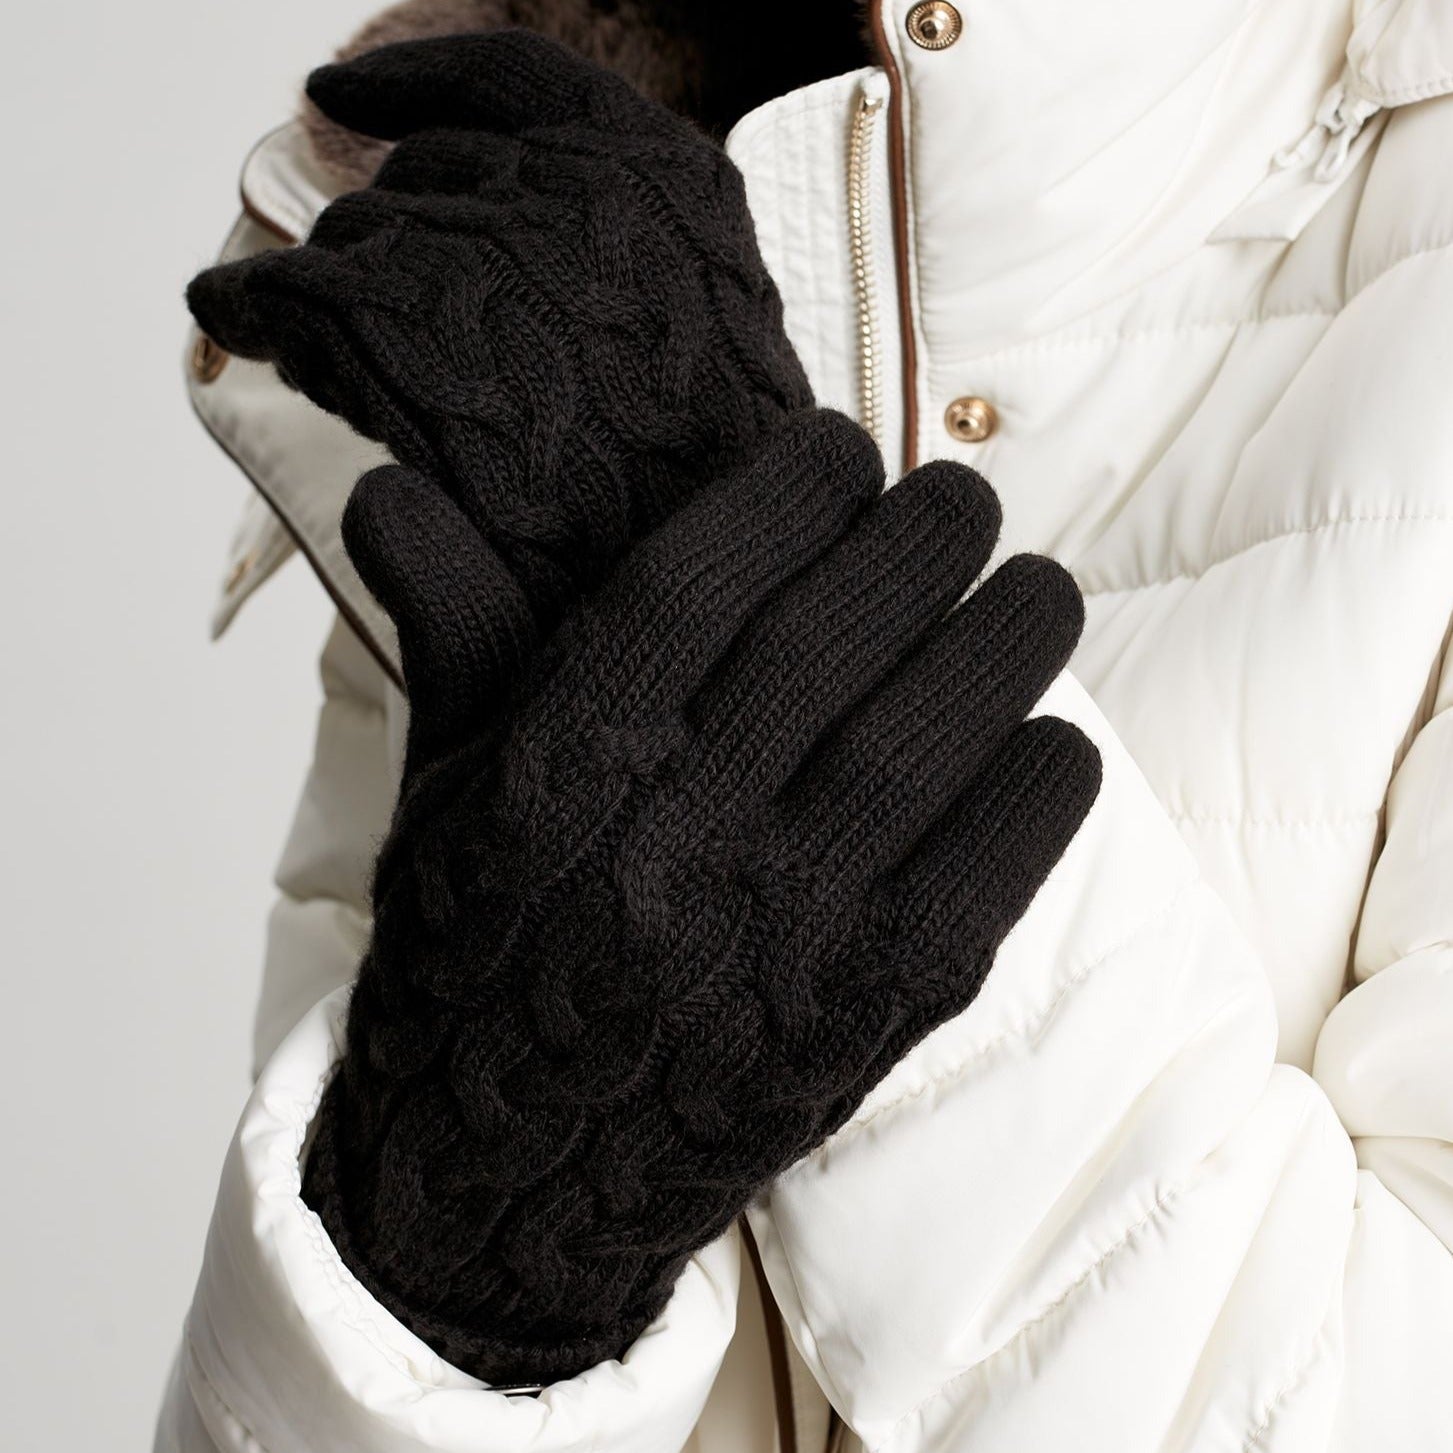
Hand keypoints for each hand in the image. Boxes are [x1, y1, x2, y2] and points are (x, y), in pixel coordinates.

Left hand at [186, 29, 811, 627]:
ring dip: (331, 291)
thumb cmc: (693, 517)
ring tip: (324, 355)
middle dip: (397, 236)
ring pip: (354, 235)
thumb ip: (645, 285)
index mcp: (674, 190)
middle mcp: (582, 191)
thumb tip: (548, 250)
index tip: (335, 93)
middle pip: (430, 172)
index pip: (519, 83)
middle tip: (378, 309)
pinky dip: (248, 304)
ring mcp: (489, 251)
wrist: (665, 608)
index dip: (417, 81)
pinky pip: (288, 289)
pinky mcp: (396, 325)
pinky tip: (238, 321)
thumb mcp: (717, 374)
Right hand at [303, 410, 1101, 1383]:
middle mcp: (677, 836)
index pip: (703, 578)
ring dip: (1010, 640)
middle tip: (963, 501)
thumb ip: (453, 630)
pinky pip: (991, 867)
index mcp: (563, 765)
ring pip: (930, 736)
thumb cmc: (479, 958)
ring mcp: (784, 930)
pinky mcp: (870, 1012)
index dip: (793, 489)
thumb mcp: (447, 790)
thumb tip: (388, 488)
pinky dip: (1039, 783)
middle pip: (836, 637)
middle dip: (924, 538)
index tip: (844, 451)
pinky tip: (1048, 734)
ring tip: (1037, 592)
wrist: (506, 1178)